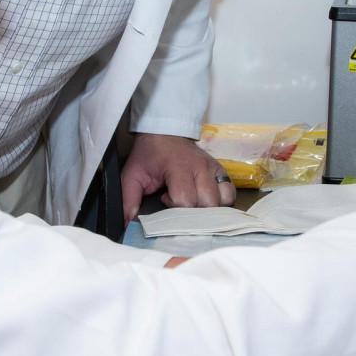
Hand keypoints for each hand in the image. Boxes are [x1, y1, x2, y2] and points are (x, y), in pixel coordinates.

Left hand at [121, 134, 236, 221]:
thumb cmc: (150, 155)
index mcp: (179, 167)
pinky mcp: (221, 170)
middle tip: (180, 204)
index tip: (164, 199)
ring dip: (209, 208)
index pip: (186, 200)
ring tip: (194, 203)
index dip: (175, 206)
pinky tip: (206, 199)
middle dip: (194, 212)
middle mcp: (200, 168)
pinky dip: (221, 201)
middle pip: (207, 204)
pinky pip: (230, 193)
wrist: (165, 132)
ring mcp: (213, 169)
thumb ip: (128, 199)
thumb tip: (126, 223)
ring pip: (222, 200)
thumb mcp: (132, 174)